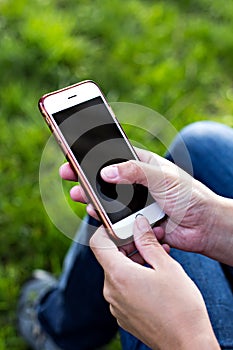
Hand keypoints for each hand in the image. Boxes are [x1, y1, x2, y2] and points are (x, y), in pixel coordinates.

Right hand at [60, 148, 232, 264]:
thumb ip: (135, 172)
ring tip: (79, 194)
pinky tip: (94, 212)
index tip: (76, 151)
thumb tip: (106, 172)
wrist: (204, 225)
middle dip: (86, 176)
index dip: (95, 153)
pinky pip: (115, 218)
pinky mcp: (136, 221)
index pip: (114, 154)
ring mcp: (135, 202)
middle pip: (105, 178)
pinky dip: (104, 216)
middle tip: (68, 173)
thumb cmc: (189, 195)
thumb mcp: (162, 176)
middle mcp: (137, 182)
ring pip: (107, 198)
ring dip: (92, 197)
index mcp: (143, 165)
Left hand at [91, 215, 219, 349]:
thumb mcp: (167, 267)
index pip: (98, 243)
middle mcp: (111, 291)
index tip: (125, 228)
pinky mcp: (123, 314)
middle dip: (128, 245)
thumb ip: (148, 242)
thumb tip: (138, 224)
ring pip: (118, 272)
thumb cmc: (181, 307)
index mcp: (119, 275)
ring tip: (158, 258)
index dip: (109, 231)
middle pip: (110, 257)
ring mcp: (116, 305)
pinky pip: (123, 288)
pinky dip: (134, 277)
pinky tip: (155, 277)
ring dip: (134, 261)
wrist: (188, 344)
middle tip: (150, 241)